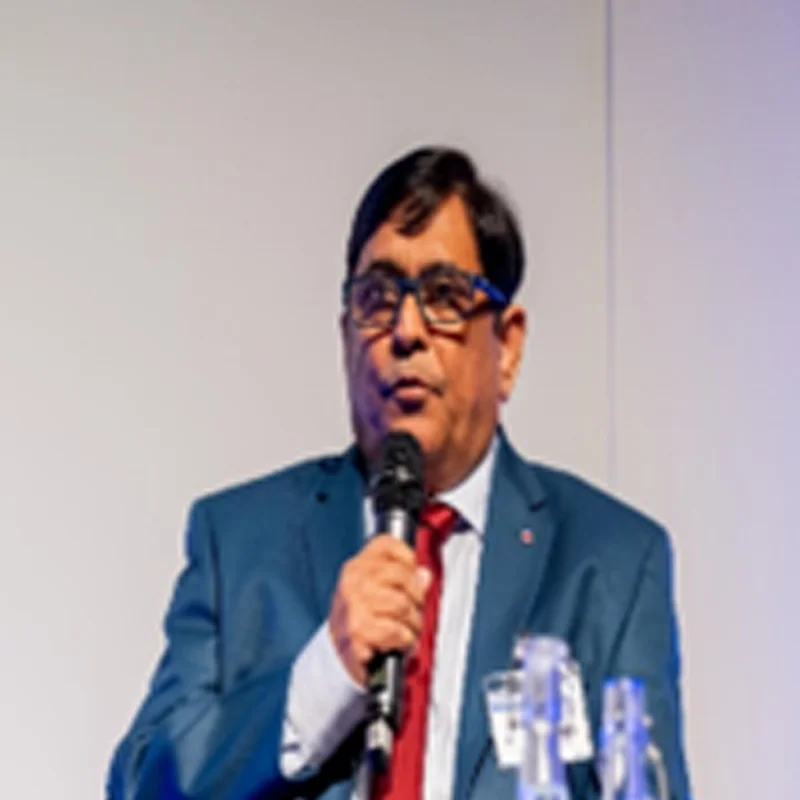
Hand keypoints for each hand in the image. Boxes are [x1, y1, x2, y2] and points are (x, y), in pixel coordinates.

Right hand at [328, 535, 431, 686]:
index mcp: (357, 566)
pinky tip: (398, 644)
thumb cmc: (362, 621)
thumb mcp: (378, 593)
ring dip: (412, 624)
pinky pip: (398, 631)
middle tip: (411, 613)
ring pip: (403, 605)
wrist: (336, 657)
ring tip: (405, 631)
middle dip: (416, 598)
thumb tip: (424, 574)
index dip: (407, 558)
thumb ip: (404, 579)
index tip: (411, 574)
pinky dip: (405, 641)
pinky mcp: (358, 632)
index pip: (387, 545)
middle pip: (402, 575)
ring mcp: (354, 606)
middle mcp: (353, 581)